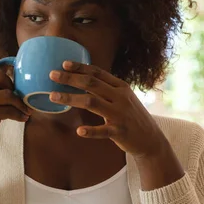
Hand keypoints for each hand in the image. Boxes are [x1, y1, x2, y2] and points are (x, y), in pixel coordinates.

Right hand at [0, 62, 30, 159]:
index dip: (6, 74)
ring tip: (25, 110)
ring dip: (20, 103)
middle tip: (16, 99)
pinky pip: (8, 110)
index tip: (13, 86)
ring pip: (7, 93)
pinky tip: (23, 118)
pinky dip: (19, 114)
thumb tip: (11, 65)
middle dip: (12, 86)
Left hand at [48, 61, 167, 157]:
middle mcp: (120, 98)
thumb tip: (83, 79)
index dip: (80, 67)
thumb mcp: (123, 98)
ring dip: (71, 98)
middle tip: (51, 75)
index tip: (64, 63)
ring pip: (92, 103)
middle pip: (91, 84)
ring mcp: (120, 114)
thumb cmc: (131, 117)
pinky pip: (103, 131)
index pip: (97, 73)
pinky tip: (79, 131)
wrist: (151, 139)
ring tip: (52, 97)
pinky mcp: (120, 132)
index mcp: (121, 87)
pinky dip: (91, 131)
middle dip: (70, 78)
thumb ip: (106, 88)